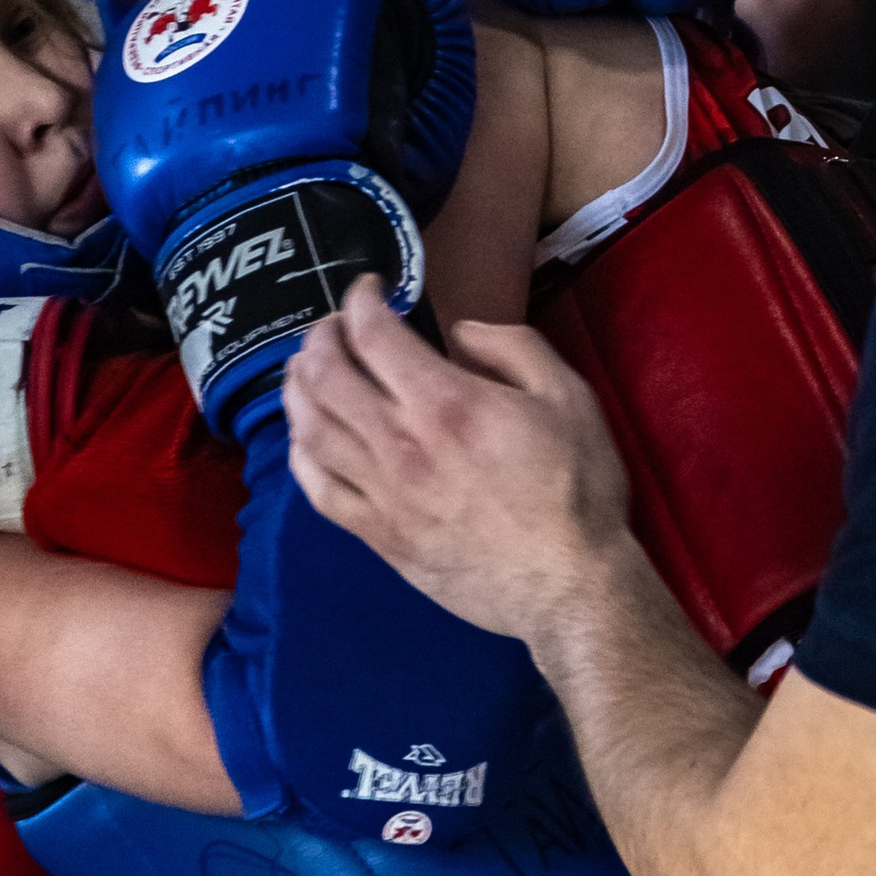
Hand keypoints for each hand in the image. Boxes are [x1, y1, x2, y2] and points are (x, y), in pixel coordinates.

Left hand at [283, 275, 634, 653]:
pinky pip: (318, 489)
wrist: (568, 588)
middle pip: (326, 376)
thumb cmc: (577, 490)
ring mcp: (383, 495)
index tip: (368, 288)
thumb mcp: (568, 396)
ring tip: (306, 368)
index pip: (374, 335)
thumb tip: (462, 331)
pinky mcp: (378, 537)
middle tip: (333, 325)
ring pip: (310, 429)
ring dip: (298, 387)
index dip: (360, 299)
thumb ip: (514, 347)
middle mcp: (401, 445)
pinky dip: (301, 453)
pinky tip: (305, 436)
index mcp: (447, 403)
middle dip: (321, 337)